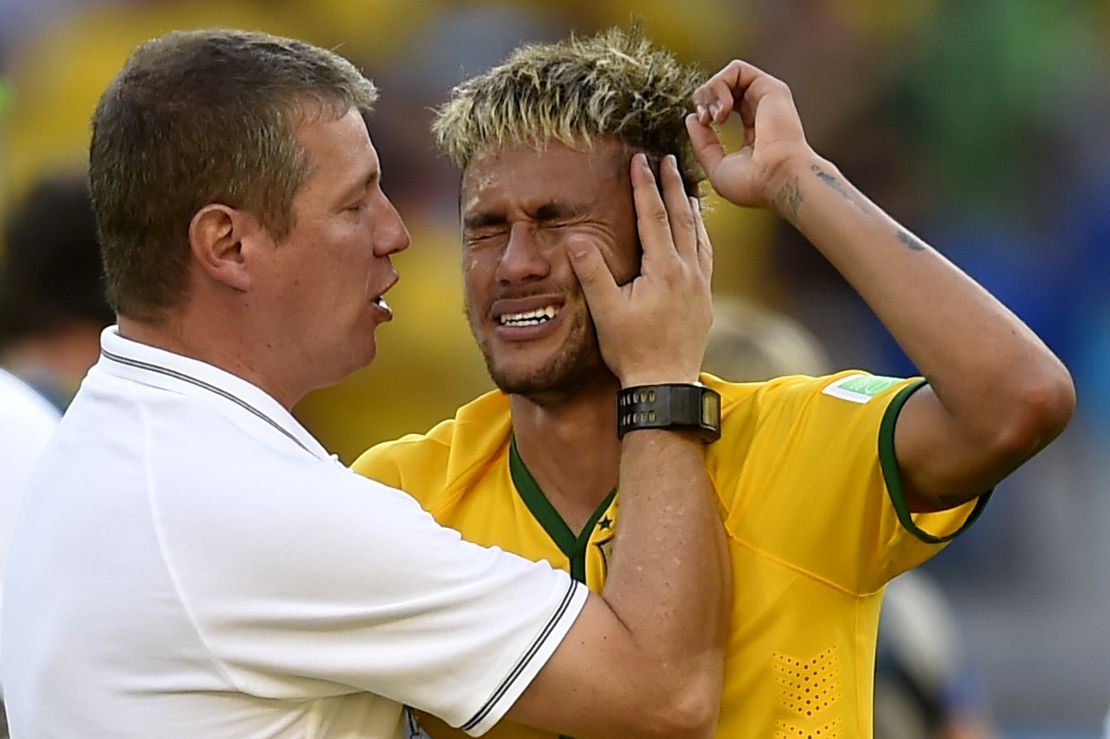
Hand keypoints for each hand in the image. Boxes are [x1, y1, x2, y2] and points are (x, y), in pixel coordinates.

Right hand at [568, 153, 712, 386]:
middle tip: (669, 158)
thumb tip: (576, 238)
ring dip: (690, 207)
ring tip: (685, 186)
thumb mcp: (606, 311)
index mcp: (663, 270)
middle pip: (680, 218)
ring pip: (698, 235)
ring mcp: (700, 285)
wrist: (665, 384)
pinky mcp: (705, 299)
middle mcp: (687, 272)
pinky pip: (705, 256)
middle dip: (672, 185)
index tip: (641, 159)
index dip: (645, 186)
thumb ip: (592, 272)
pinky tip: (697, 233)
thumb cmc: (632, 349)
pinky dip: (700, 236)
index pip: (652, 216)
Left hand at [686, 60, 812, 210]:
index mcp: (752, 133)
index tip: (703, 127)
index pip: (722, 110)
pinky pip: (736, 69)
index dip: (704, 113)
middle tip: (705, 120)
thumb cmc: (753, 183)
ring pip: (727, 76)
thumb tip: (691, 119)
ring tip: (714, 117)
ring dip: (710, 93)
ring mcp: (766, 98)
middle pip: (723, 89)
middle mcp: (761, 112)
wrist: (778, 178)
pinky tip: (723, 110)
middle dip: (703, 99)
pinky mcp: (770, 87)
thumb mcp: (717, 167)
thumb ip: (703, 144)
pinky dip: (720, 85)